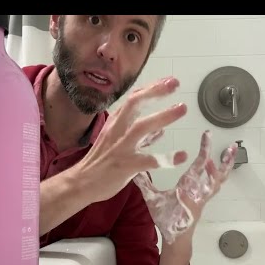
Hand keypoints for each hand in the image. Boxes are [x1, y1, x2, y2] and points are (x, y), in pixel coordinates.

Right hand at [72, 76, 188, 203]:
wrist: (82, 183)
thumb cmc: (100, 162)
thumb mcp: (116, 141)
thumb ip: (139, 136)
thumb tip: (160, 131)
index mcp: (115, 123)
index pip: (132, 99)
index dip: (151, 88)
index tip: (168, 81)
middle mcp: (117, 131)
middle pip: (134, 105)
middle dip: (155, 92)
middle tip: (175, 83)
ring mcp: (121, 148)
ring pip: (142, 127)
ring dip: (162, 116)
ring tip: (182, 108)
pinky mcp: (126, 166)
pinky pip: (149, 160)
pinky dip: (166, 158)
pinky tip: (182, 156)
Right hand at [133, 130, 236, 243]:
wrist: (176, 239)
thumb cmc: (166, 219)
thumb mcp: (152, 200)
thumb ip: (144, 183)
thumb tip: (133, 169)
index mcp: (189, 187)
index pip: (199, 164)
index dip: (204, 149)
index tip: (207, 135)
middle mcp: (200, 191)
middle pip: (218, 173)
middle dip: (224, 160)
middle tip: (231, 146)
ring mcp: (204, 197)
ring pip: (219, 180)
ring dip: (225, 167)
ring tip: (228, 155)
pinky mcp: (203, 201)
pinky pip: (214, 186)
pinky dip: (217, 176)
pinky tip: (214, 170)